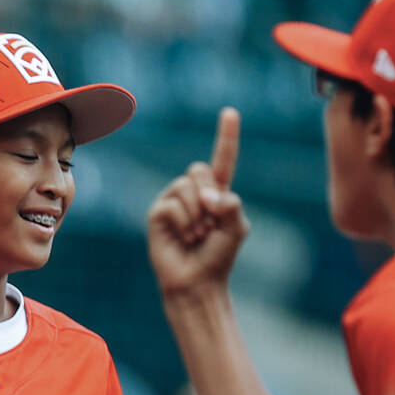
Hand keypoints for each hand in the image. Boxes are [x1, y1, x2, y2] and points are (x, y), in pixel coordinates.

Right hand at [146, 107, 248, 296]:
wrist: (197, 283)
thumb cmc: (218, 258)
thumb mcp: (236, 228)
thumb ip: (231, 205)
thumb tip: (208, 196)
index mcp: (216, 193)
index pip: (223, 160)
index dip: (226, 136)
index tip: (231, 112)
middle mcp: (193, 192)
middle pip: (200, 169)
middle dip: (209, 195)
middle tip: (211, 225)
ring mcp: (173, 201)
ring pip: (186, 187)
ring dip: (197, 216)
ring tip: (196, 236)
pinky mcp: (157, 213)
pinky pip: (172, 204)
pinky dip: (184, 222)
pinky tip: (184, 238)